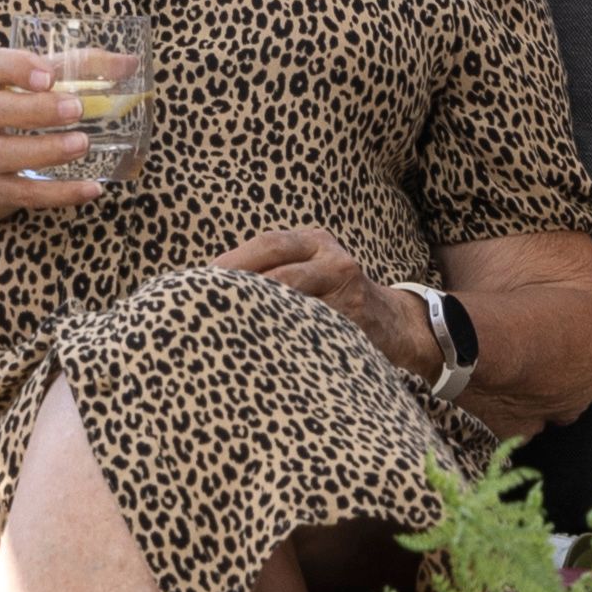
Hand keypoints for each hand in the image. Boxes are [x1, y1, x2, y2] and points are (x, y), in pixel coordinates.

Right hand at [0, 42, 102, 230]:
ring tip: (83, 143)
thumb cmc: (6, 116)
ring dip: (46, 149)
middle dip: (35, 109)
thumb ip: (73, 69)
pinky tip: (92, 188)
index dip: (16, 68)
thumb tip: (129, 63)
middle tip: (77, 108)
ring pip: (4, 153)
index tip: (49, 75)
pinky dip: (60, 193)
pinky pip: (25, 193)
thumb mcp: (25, 87)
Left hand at [215, 219, 425, 378]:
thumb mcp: (311, 272)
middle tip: (203, 305)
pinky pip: (313, 327)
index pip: (267, 244)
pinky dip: (283, 337)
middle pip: (277, 264)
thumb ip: (272, 273)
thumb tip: (206, 287)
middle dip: (238, 284)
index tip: (196, 283)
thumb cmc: (334, 300)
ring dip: (256, 312)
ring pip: (292, 296)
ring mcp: (348, 288)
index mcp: (314, 242)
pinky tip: (259, 350)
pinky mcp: (356, 321)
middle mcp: (333, 258)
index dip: (231, 263)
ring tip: (222, 326)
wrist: (395, 324)